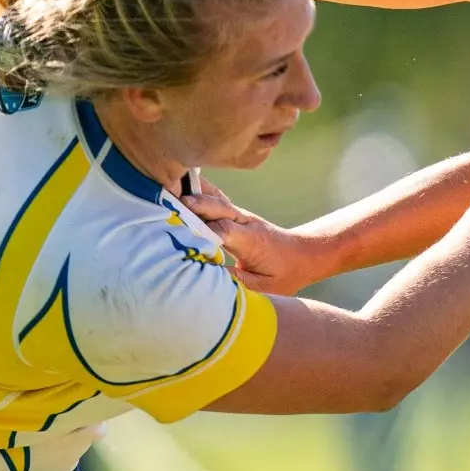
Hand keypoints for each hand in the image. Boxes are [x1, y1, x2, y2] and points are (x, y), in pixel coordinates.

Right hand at [180, 176, 325, 295]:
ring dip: (193, 191)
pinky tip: (178, 184)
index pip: (224, 230)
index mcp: (252, 240)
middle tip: (167, 197)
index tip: (180, 229)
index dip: (202, 229)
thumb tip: (208, 279)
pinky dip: (197, 192)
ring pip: (215, 198)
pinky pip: (215, 200)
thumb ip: (239, 282)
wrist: (303, 255)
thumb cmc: (285, 274)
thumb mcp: (266, 287)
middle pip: (218, 207)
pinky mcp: (234, 215)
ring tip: (166, 183)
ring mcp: (240, 216)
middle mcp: (245, 223)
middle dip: (194, 203)